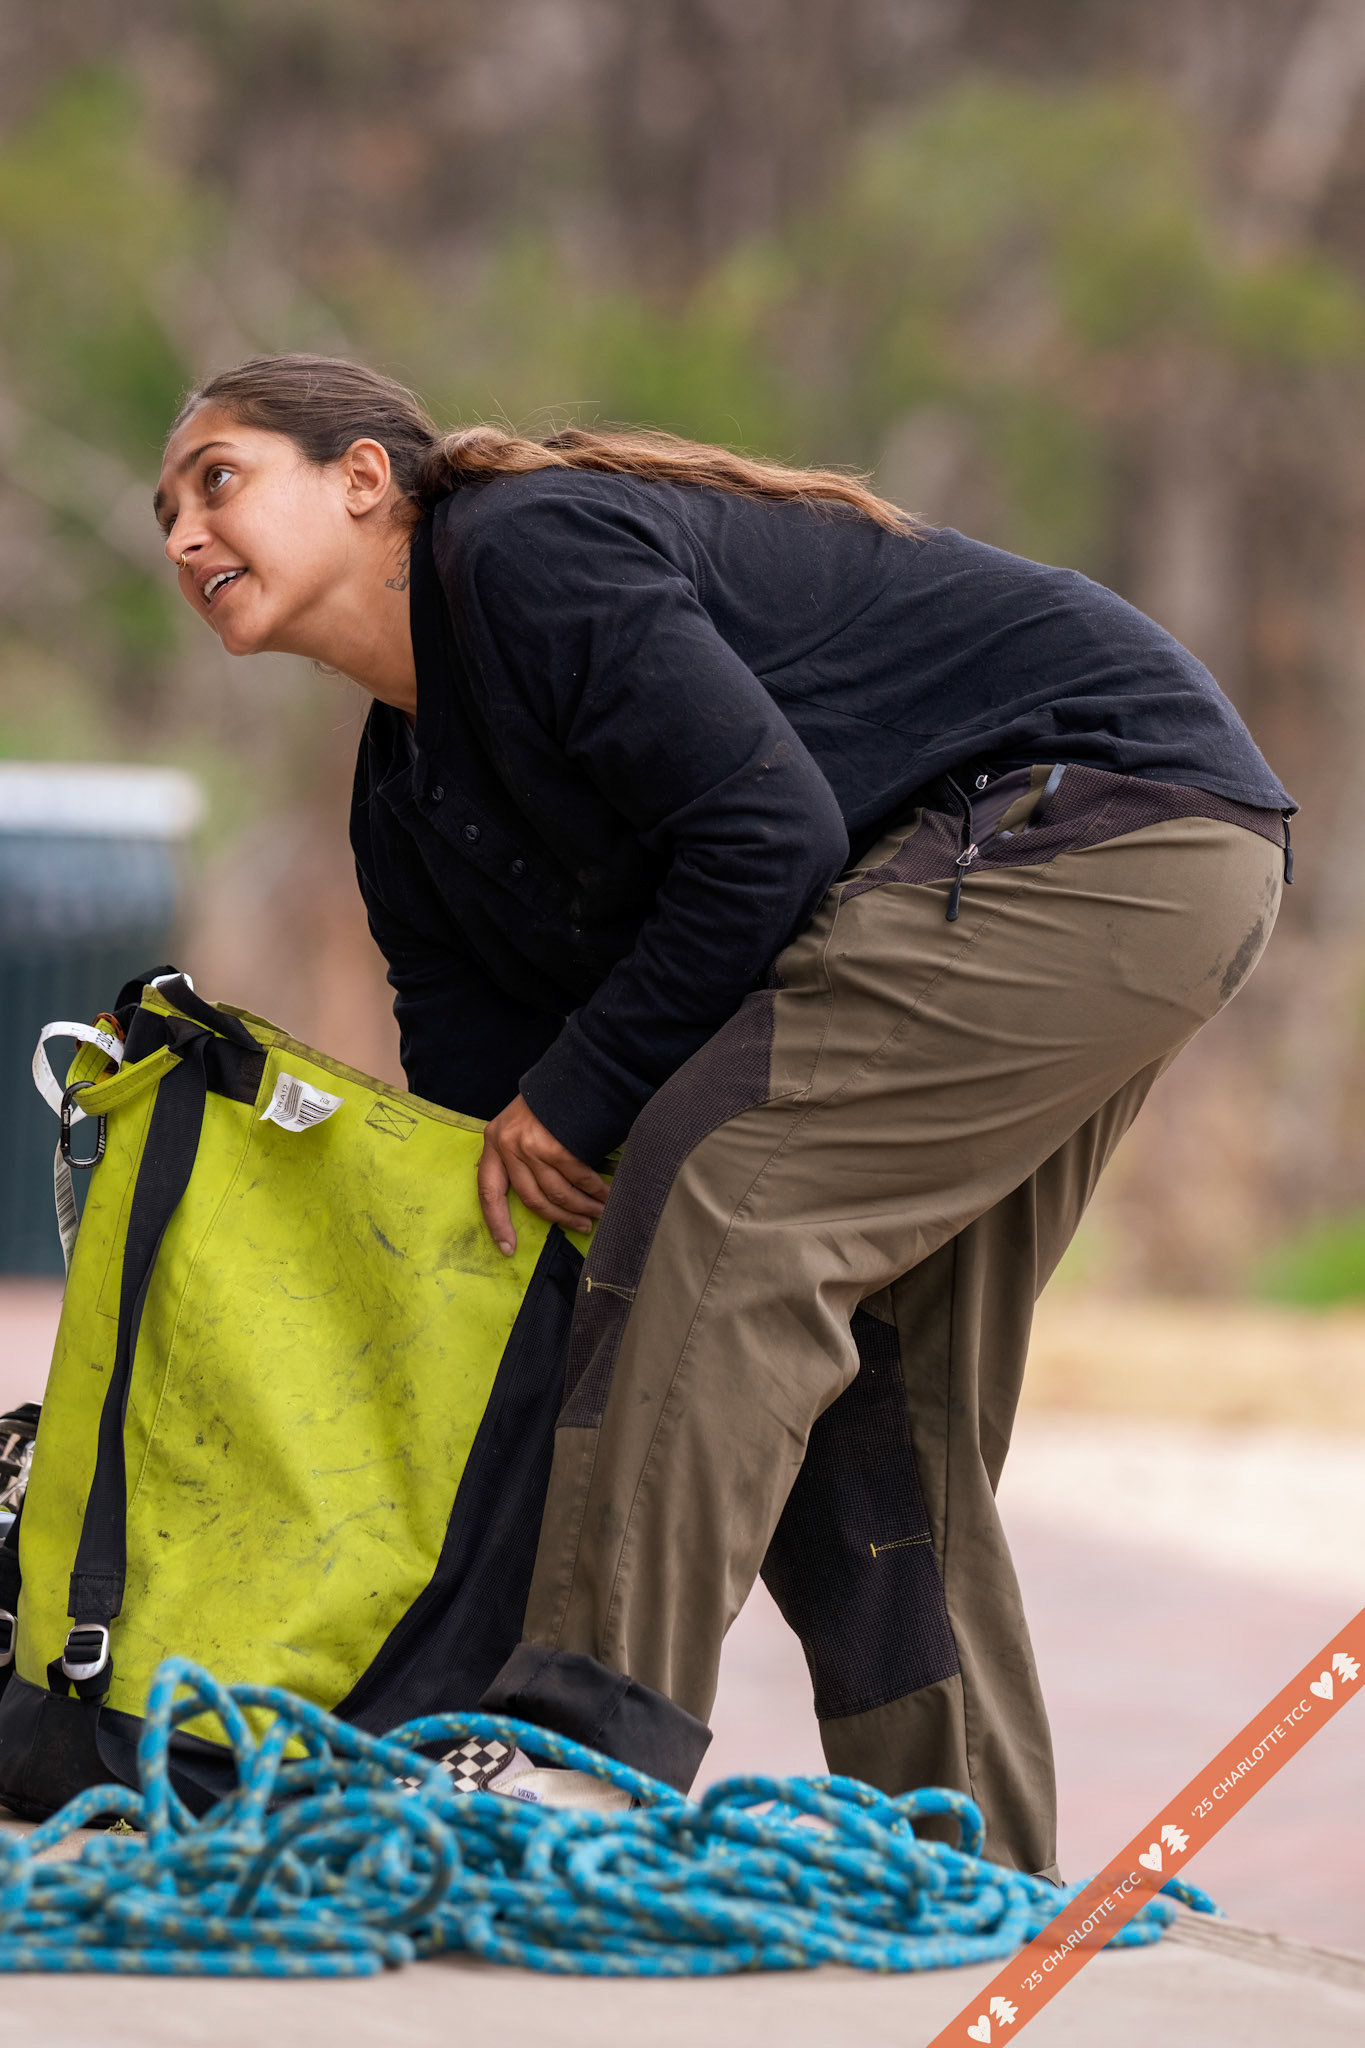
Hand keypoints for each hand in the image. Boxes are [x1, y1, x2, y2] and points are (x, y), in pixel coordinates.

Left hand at [477, 1095, 607, 1254]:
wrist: (572, 1068)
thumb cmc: (547, 1100)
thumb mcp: (520, 1125)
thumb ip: (520, 1156)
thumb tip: (541, 1197)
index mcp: (493, 1142)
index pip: (487, 1191)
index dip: (497, 1223)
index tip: (507, 1248)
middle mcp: (507, 1145)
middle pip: (531, 1198)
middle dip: (559, 1218)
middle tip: (581, 1227)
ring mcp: (530, 1145)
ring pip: (556, 1192)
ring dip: (580, 1208)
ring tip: (596, 1214)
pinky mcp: (555, 1144)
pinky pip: (577, 1178)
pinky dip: (594, 1190)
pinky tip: (605, 1196)